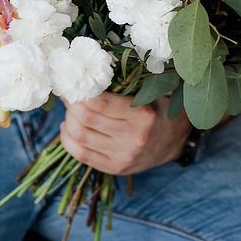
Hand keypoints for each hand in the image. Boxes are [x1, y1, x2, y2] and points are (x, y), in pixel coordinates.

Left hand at [59, 93, 191, 175]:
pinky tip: (69, 129)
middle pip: (86, 120)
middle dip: (72, 104)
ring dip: (68, 121)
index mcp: (143, 115)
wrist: (172, 140)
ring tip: (70, 111)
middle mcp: (133, 138)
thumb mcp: (148, 91)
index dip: (81, 91)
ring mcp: (123, 156)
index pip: (100, 103)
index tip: (73, 81)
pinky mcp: (115, 168)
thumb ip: (122, 83)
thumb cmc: (156, 107)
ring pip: (80, 138)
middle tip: (68, 94)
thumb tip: (86, 72)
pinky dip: (68, 140)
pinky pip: (82, 155)